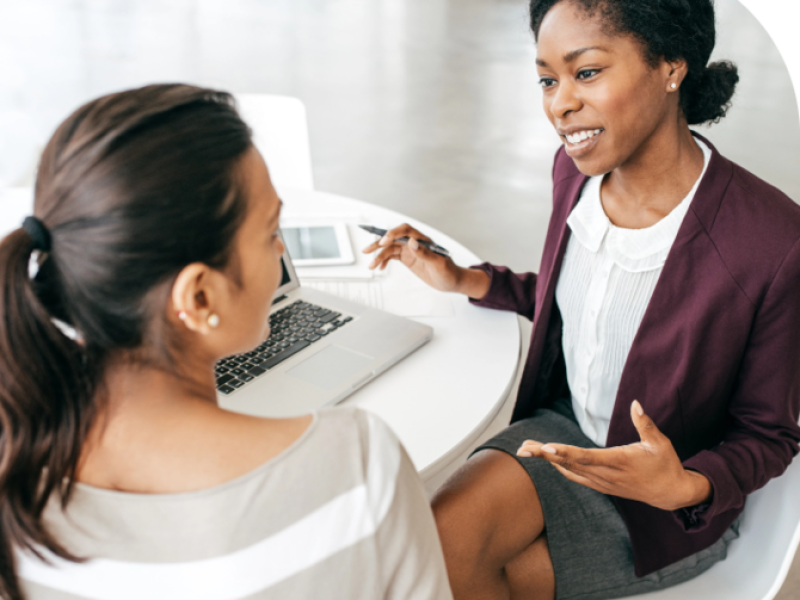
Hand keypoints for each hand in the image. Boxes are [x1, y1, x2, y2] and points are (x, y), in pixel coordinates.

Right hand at [362, 223, 489, 297]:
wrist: (452, 281)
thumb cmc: (449, 272)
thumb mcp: (438, 264)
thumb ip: (425, 253)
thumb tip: (412, 242)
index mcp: (423, 240)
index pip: (405, 231)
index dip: (393, 233)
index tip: (384, 241)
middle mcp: (415, 243)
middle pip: (394, 238)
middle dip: (379, 243)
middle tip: (367, 250)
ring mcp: (410, 251)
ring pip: (390, 248)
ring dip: (379, 255)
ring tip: (371, 265)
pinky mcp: (408, 258)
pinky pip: (393, 256)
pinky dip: (385, 260)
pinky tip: (380, 267)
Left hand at [516, 400, 712, 510]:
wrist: (671, 493)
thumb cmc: (665, 464)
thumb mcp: (659, 442)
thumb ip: (644, 424)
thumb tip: (635, 403)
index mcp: (619, 461)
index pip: (586, 457)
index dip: (564, 453)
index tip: (545, 448)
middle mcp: (607, 475)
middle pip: (570, 464)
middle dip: (544, 456)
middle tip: (523, 448)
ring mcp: (603, 482)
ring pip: (569, 470)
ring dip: (547, 460)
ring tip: (526, 450)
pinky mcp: (602, 486)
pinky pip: (576, 477)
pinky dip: (560, 467)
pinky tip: (548, 459)